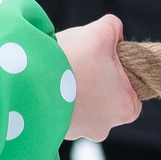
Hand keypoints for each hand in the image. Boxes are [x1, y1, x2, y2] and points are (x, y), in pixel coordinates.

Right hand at [57, 13, 140, 141]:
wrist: (29, 79)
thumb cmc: (73, 59)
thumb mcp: (100, 33)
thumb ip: (115, 27)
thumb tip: (115, 31)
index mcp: (125, 108)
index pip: (131, 90)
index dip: (119, 71)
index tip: (103, 59)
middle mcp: (104, 128)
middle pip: (106, 98)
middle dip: (94, 80)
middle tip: (80, 62)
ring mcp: (79, 132)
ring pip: (82, 106)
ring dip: (74, 90)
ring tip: (60, 71)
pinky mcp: (56, 131)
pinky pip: (62, 111)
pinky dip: (57, 98)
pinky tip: (49, 83)